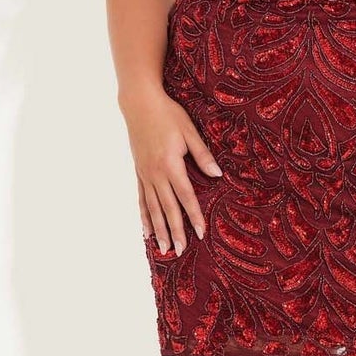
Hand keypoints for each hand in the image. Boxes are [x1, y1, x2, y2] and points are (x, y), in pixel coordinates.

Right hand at [124, 93, 222, 255]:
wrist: (139, 104)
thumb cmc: (168, 114)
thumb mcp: (189, 131)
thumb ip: (203, 155)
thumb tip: (217, 175)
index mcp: (171, 165)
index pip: (185, 196)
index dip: (194, 216)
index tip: (200, 233)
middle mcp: (155, 174)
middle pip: (167, 208)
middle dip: (175, 231)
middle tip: (181, 251)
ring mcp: (145, 175)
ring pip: (152, 208)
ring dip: (159, 229)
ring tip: (164, 248)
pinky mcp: (138, 172)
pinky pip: (141, 199)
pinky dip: (144, 216)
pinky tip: (146, 231)